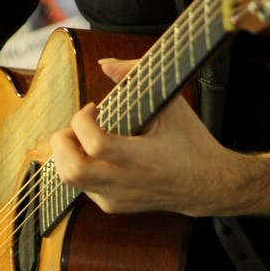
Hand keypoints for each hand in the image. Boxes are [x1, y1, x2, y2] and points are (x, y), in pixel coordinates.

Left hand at [50, 58, 244, 215]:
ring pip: (70, 180)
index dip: (82, 121)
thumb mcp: (170, 104)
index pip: (95, 144)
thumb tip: (105, 64)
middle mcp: (125, 183)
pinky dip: (80, 166)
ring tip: (82, 138)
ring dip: (67, 154)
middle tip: (76, 127)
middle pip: (72, 171)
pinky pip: (81, 187)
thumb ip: (136, 77)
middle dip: (62, 142)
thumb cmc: (190, 142)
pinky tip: (97, 155)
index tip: (93, 108)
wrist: (207, 185)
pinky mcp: (113, 206)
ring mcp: (116, 198)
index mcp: (141, 159)